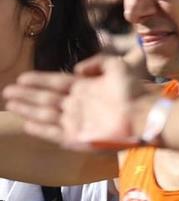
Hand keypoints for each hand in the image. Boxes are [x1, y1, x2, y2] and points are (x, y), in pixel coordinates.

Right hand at [3, 55, 145, 149]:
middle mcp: (76, 105)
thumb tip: (75, 69)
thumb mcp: (116, 67)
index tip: (22, 77)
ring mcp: (75, 122)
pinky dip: (40, 129)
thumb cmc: (132, 92)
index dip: (38, 80)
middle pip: (45, 98)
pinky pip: (53, 133)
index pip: (55, 83)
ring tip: (10, 104)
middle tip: (7, 91)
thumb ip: (97, 62)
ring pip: (45, 114)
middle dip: (26, 95)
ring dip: (28, 109)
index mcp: (84, 88)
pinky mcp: (76, 138)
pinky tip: (27, 123)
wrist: (144, 116)